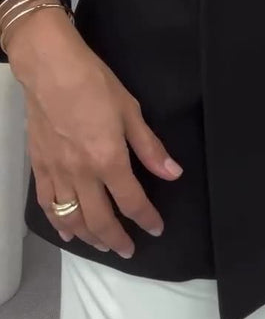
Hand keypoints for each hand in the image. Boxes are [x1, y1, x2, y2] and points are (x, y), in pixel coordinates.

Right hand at [9, 9, 182, 256]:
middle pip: (100, 220)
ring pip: (72, 219)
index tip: (156, 228)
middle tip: (129, 250)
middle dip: (117, 240)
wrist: (50, 68)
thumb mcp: (130, 110)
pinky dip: (58, 223)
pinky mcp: (39, 166)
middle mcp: (81, 173)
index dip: (146, 219)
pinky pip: (47, 204)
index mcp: (108, 159)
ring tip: (103, 245)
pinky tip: (67, 231)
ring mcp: (57, 172)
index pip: (132, 201)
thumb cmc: (93, 83)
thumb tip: (173, 172)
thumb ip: (149, 147)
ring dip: (89, 237)